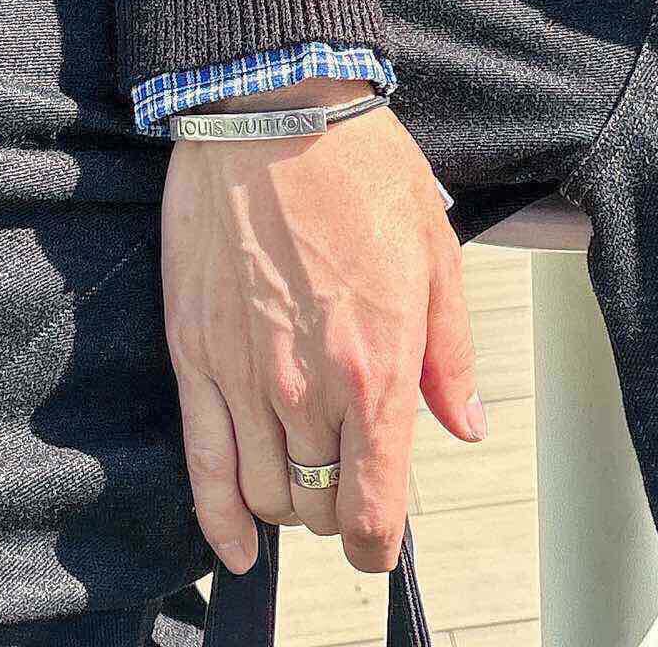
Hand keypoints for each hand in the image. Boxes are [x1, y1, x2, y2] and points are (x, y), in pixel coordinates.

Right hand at [161, 77, 483, 577]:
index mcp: (377, 366)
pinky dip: (218, 520)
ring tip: (301, 477)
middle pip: (318, 506)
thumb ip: (449, 353)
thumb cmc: (360, 170)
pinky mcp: (195, 355)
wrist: (273, 110)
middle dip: (337, 509)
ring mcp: (245, 376)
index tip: (380, 545)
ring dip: (287, 504)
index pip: (374, 509)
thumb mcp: (435, 251)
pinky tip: (234, 544)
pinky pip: (203, 466)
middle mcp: (309, 387)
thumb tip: (462, 425)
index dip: (378, 546)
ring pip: (265, 495)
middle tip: (347, 479)